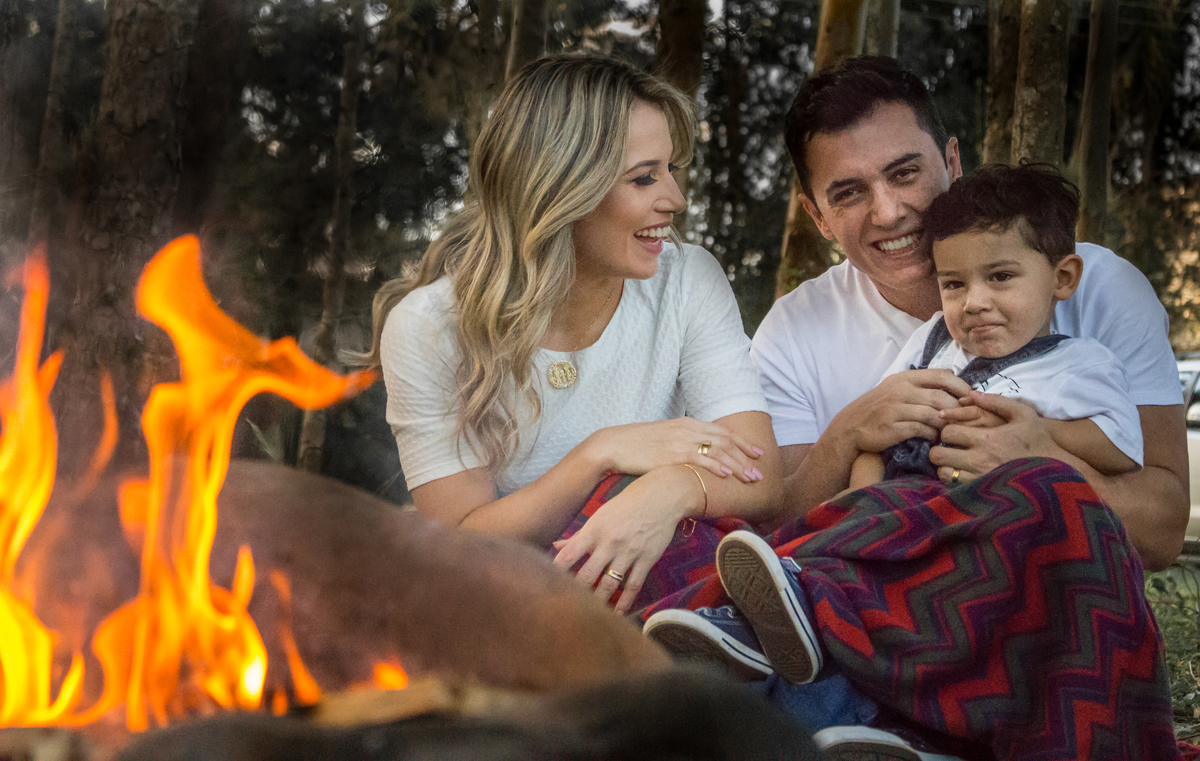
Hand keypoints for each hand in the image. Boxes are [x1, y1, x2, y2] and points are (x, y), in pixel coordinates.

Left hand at [552, 468, 694, 613]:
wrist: (661, 496)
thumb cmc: (626, 504)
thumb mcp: (600, 515)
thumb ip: (578, 535)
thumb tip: (556, 546)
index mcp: (593, 530)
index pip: (569, 554)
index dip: (556, 571)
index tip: (546, 586)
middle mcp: (609, 543)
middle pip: (587, 575)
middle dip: (576, 593)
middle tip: (566, 609)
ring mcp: (628, 552)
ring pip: (610, 584)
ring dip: (599, 602)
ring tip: (590, 617)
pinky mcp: (646, 559)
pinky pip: (633, 585)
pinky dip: (625, 601)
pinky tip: (618, 613)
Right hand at [586, 418, 763, 483]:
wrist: (614, 445)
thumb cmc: (636, 445)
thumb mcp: (664, 438)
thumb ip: (681, 443)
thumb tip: (694, 456)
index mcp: (687, 423)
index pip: (722, 431)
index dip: (742, 442)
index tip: (757, 453)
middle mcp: (687, 429)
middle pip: (725, 440)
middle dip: (745, 456)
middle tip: (760, 470)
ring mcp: (680, 440)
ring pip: (718, 450)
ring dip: (737, 464)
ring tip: (751, 477)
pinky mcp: (671, 453)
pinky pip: (699, 458)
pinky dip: (716, 465)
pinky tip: (727, 475)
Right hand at [835, 369, 972, 453]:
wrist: (851, 426)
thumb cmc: (878, 406)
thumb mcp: (896, 386)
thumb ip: (922, 381)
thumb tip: (951, 372)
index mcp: (904, 378)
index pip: (942, 376)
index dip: (961, 386)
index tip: (970, 398)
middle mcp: (900, 391)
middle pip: (941, 397)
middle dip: (957, 410)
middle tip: (965, 419)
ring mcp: (895, 409)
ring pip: (933, 414)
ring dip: (945, 424)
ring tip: (951, 429)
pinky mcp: (892, 428)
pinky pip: (921, 430)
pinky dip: (932, 435)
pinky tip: (934, 437)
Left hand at [930, 391, 1057, 483]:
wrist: (1056, 470)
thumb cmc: (1038, 440)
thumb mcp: (1023, 414)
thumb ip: (996, 401)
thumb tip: (972, 394)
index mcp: (986, 439)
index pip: (948, 433)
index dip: (946, 430)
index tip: (953, 431)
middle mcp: (979, 461)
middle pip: (938, 455)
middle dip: (938, 449)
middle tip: (947, 447)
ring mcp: (979, 479)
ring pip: (943, 474)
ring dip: (944, 466)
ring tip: (954, 461)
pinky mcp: (982, 493)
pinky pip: (955, 488)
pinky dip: (953, 480)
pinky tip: (963, 474)